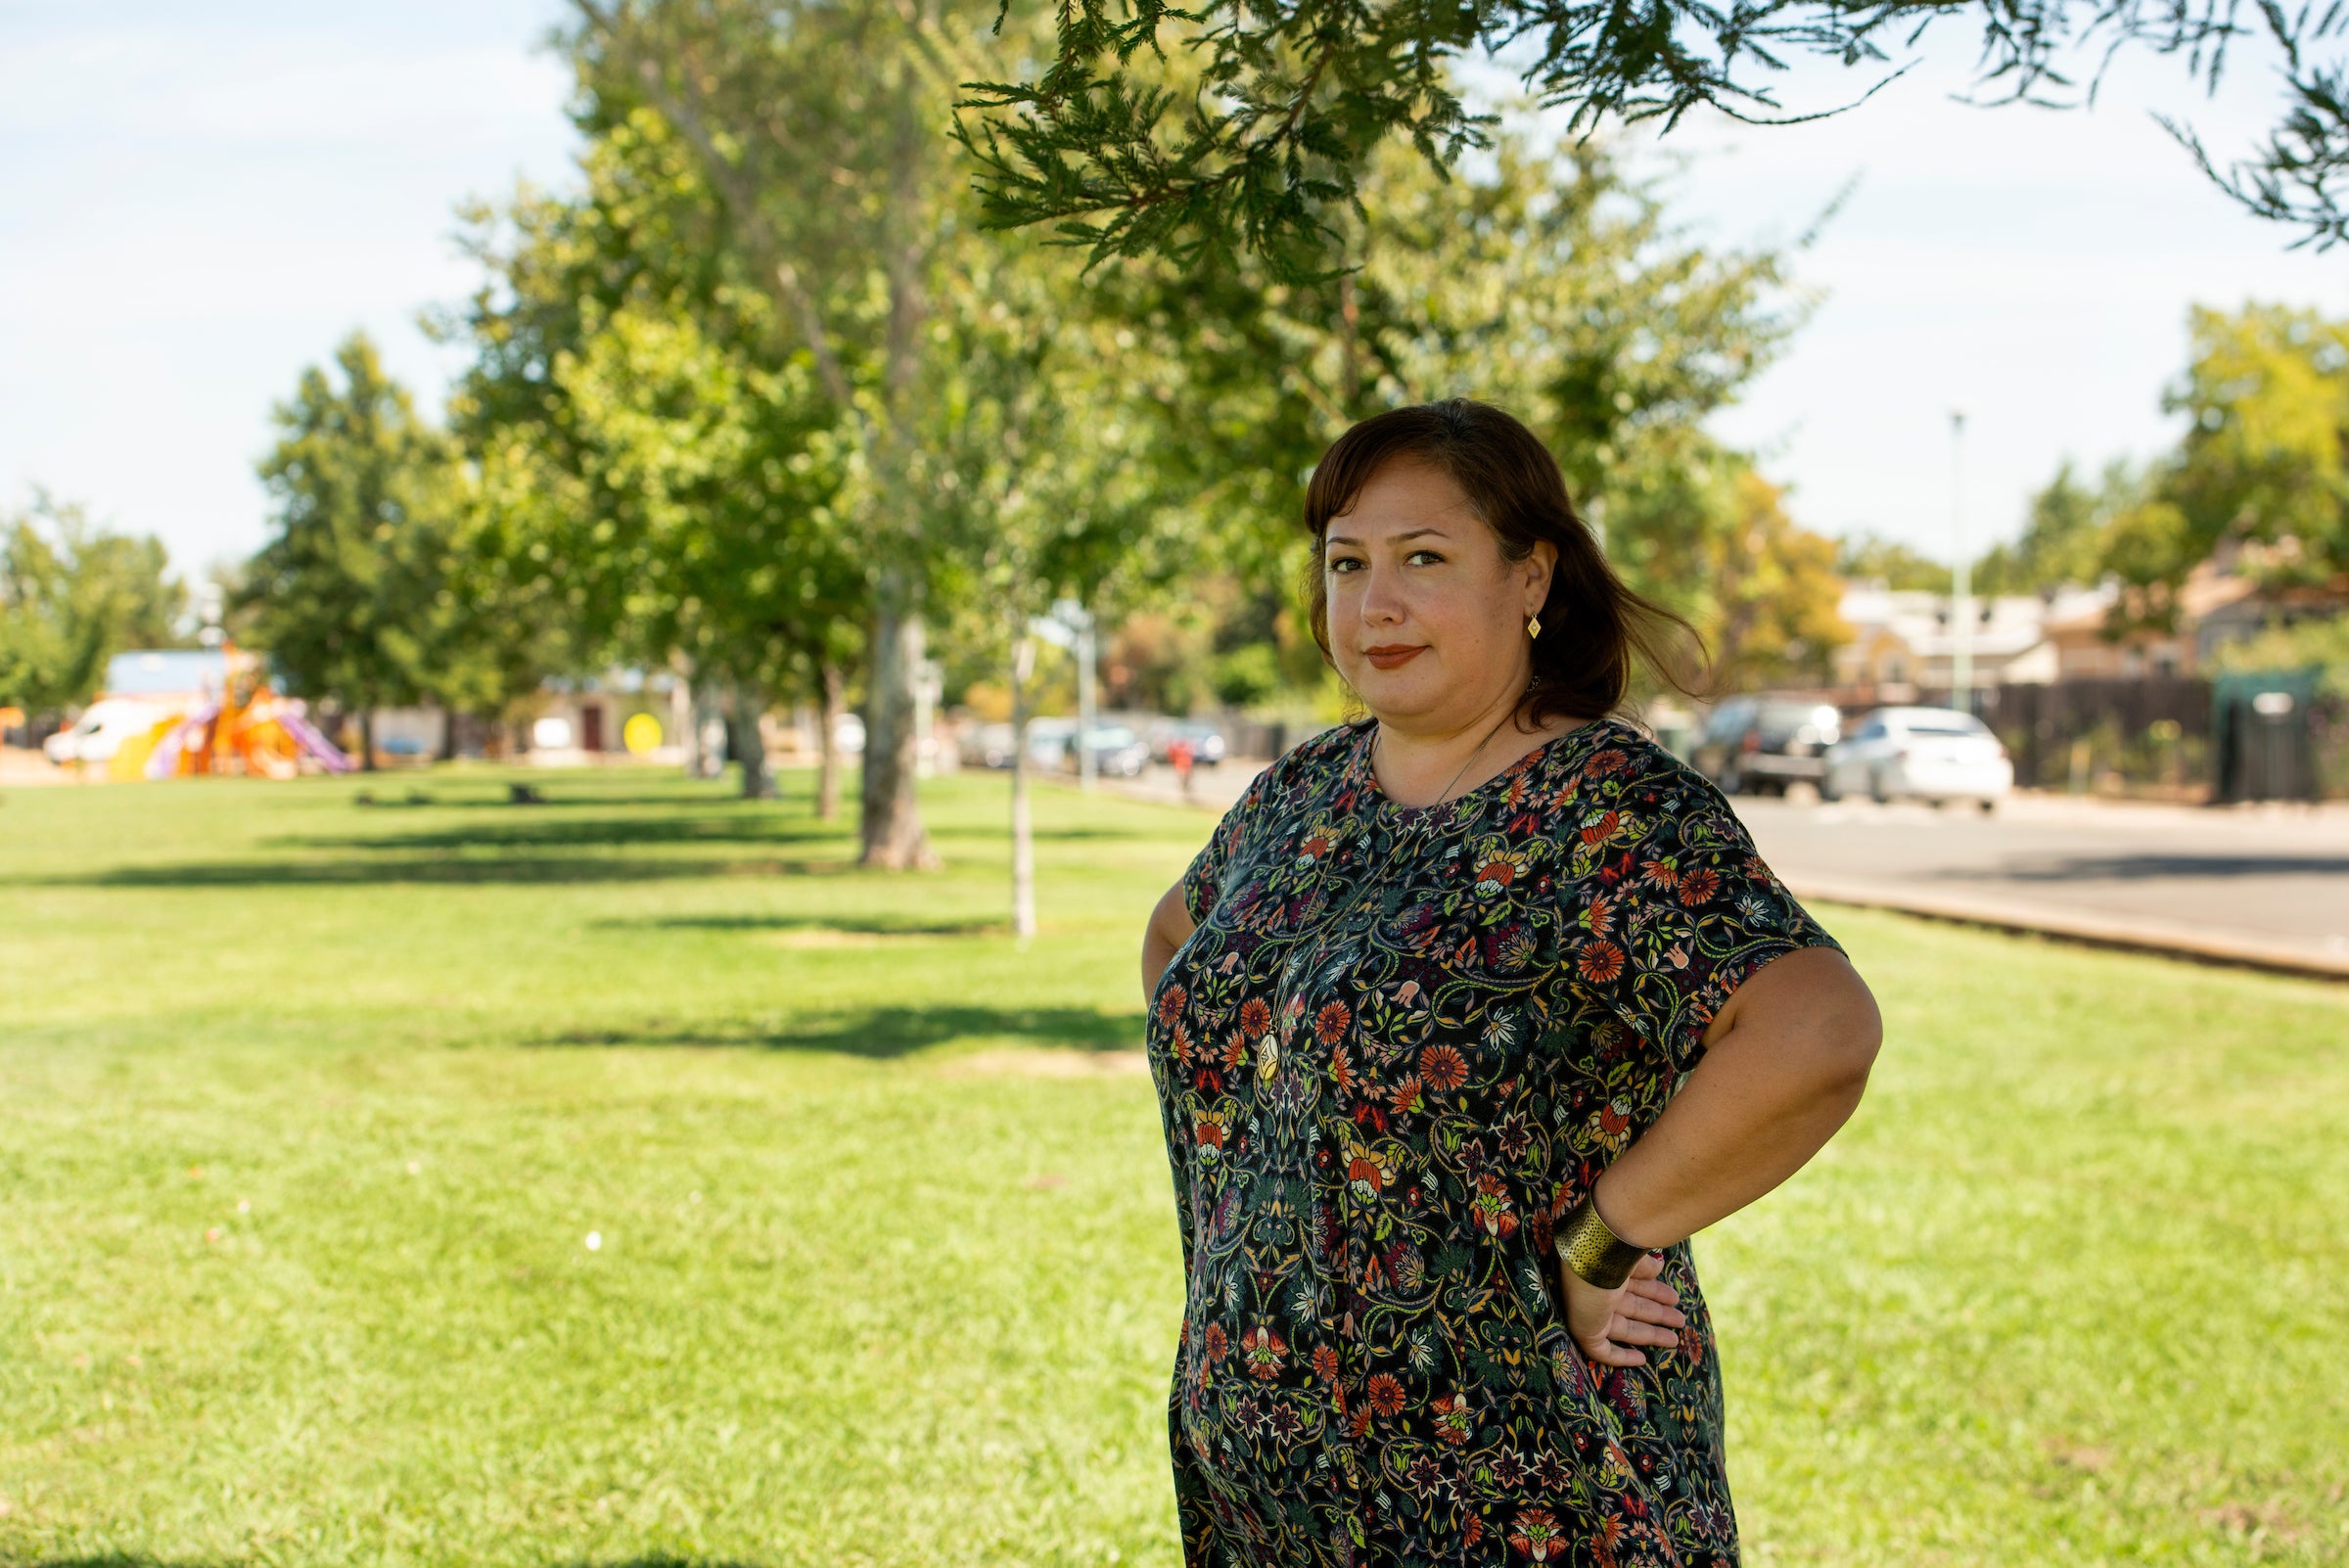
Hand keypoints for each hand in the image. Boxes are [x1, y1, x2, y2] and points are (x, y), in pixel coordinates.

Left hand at [1561, 1250, 1684, 1367]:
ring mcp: (1593, 1313)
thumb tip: (1660, 1266)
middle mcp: (1600, 1292)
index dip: (1655, 1292)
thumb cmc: (1611, 1253)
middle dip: (1658, 1315)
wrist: (1588, 1261)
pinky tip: (1641, 1360)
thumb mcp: (1633, 1257)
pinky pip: (1603, 1352)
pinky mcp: (1586, 1332)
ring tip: (1675, 1340)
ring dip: (1651, 1335)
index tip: (1675, 1299)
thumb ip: (1645, 1265)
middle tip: (1681, 1320)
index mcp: (1609, 1272)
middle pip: (1634, 1308)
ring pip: (1625, 1330)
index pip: (1636, 1286)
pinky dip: (1622, 1357)